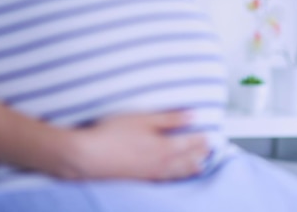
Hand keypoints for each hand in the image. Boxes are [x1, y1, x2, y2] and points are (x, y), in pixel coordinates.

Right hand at [60, 111, 210, 180]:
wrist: (86, 157)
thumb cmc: (112, 133)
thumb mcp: (143, 118)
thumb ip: (170, 118)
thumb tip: (192, 116)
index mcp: (165, 147)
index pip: (190, 143)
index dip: (201, 139)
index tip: (210, 136)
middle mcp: (161, 163)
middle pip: (187, 159)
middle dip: (200, 154)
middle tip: (209, 150)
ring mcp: (149, 174)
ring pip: (177, 172)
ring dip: (190, 169)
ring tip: (200, 167)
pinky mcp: (138, 180)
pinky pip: (163, 180)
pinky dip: (174, 178)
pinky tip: (173, 178)